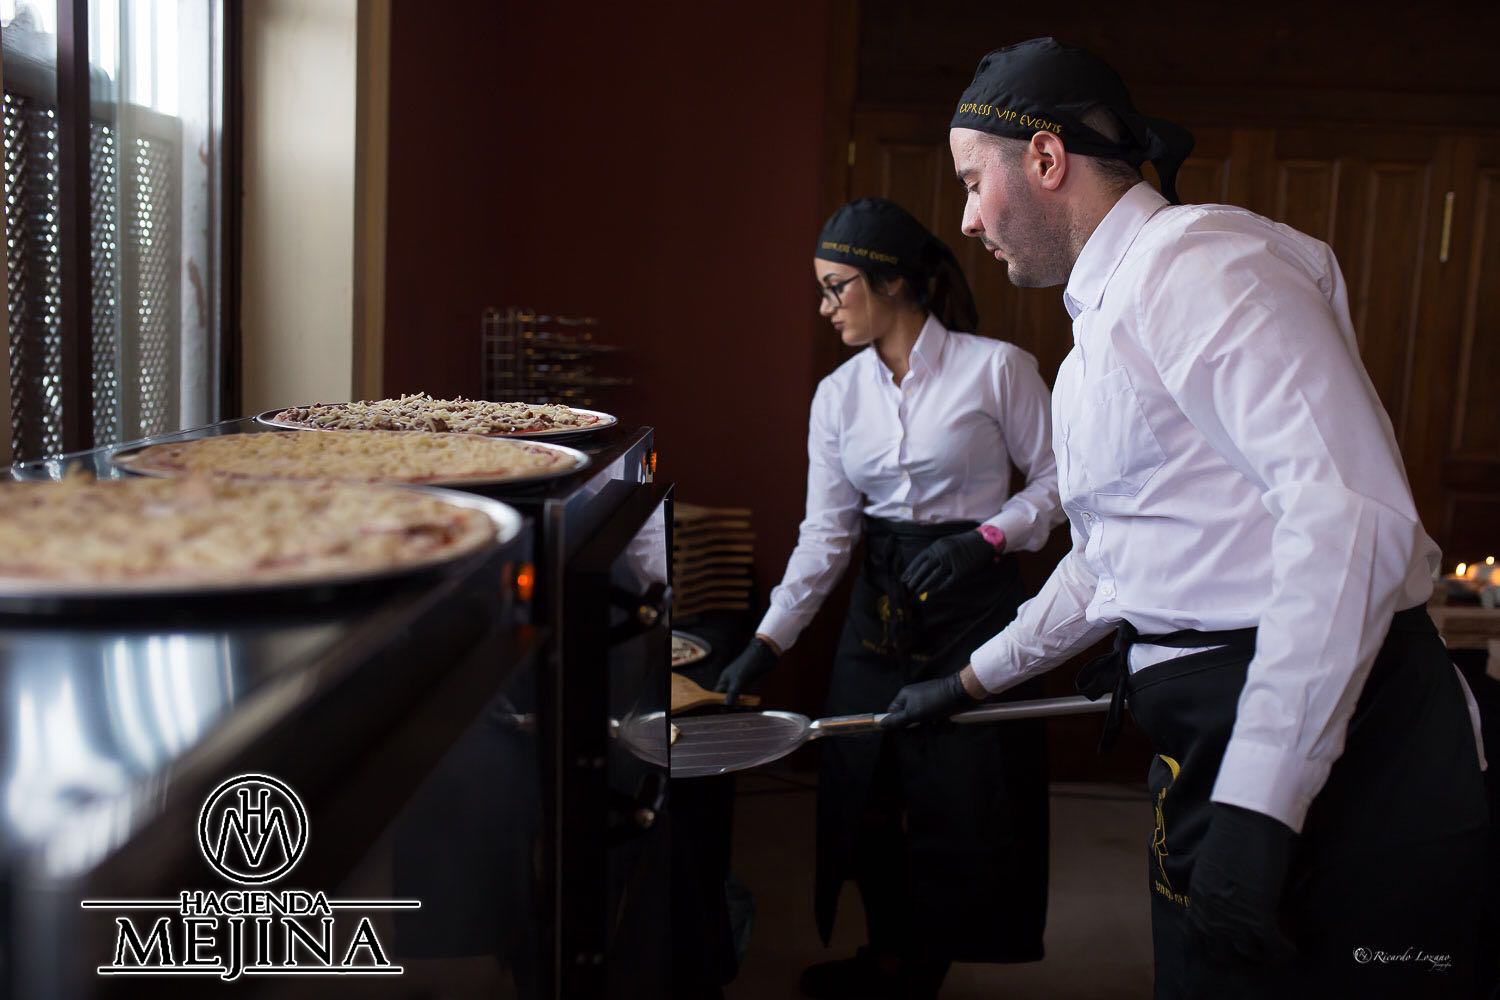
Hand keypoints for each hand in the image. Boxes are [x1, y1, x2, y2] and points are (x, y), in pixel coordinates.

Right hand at [714, 638, 778, 705]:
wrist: (764, 654)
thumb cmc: (748, 663)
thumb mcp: (738, 679)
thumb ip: (732, 692)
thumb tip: (726, 705)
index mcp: (725, 679)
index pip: (717, 693)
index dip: (718, 702)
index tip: (720, 711)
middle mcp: (732, 682)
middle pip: (728, 697)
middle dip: (730, 705)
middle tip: (733, 713)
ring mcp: (742, 683)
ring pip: (739, 697)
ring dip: (741, 704)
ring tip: (742, 711)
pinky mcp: (751, 684)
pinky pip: (748, 695)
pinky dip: (749, 701)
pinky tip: (751, 706)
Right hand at [879, 670, 978, 729]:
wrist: (964, 692)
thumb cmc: (937, 701)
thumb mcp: (914, 713)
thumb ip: (897, 720)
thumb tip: (880, 724)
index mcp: (905, 698)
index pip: (894, 714)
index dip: (899, 726)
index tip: (908, 735)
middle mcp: (915, 700)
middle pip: (911, 723)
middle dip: (921, 730)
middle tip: (927, 735)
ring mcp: (929, 705)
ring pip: (926, 725)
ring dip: (936, 729)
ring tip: (943, 724)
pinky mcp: (942, 709)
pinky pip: (938, 723)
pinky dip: (944, 725)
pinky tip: (950, 722)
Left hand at [899, 531, 995, 597]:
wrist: (983, 541)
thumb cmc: (963, 543)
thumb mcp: (946, 542)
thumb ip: (935, 552)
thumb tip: (922, 565)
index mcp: (937, 546)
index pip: (919, 559)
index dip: (911, 570)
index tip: (904, 578)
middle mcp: (943, 553)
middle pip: (924, 568)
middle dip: (914, 579)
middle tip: (908, 588)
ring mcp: (952, 562)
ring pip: (934, 576)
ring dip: (923, 585)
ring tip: (916, 592)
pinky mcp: (961, 571)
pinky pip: (947, 582)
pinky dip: (938, 589)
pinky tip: (931, 594)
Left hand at [1186, 804, 1296, 966]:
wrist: (1247, 818)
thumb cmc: (1231, 833)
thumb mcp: (1208, 863)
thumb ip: (1210, 886)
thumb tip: (1218, 898)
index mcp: (1196, 898)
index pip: (1197, 939)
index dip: (1215, 949)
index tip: (1231, 951)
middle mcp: (1210, 912)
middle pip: (1221, 954)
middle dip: (1240, 960)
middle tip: (1257, 956)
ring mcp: (1232, 916)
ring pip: (1249, 956)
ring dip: (1264, 958)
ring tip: (1276, 953)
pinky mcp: (1258, 915)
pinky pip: (1271, 947)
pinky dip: (1283, 952)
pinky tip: (1291, 949)